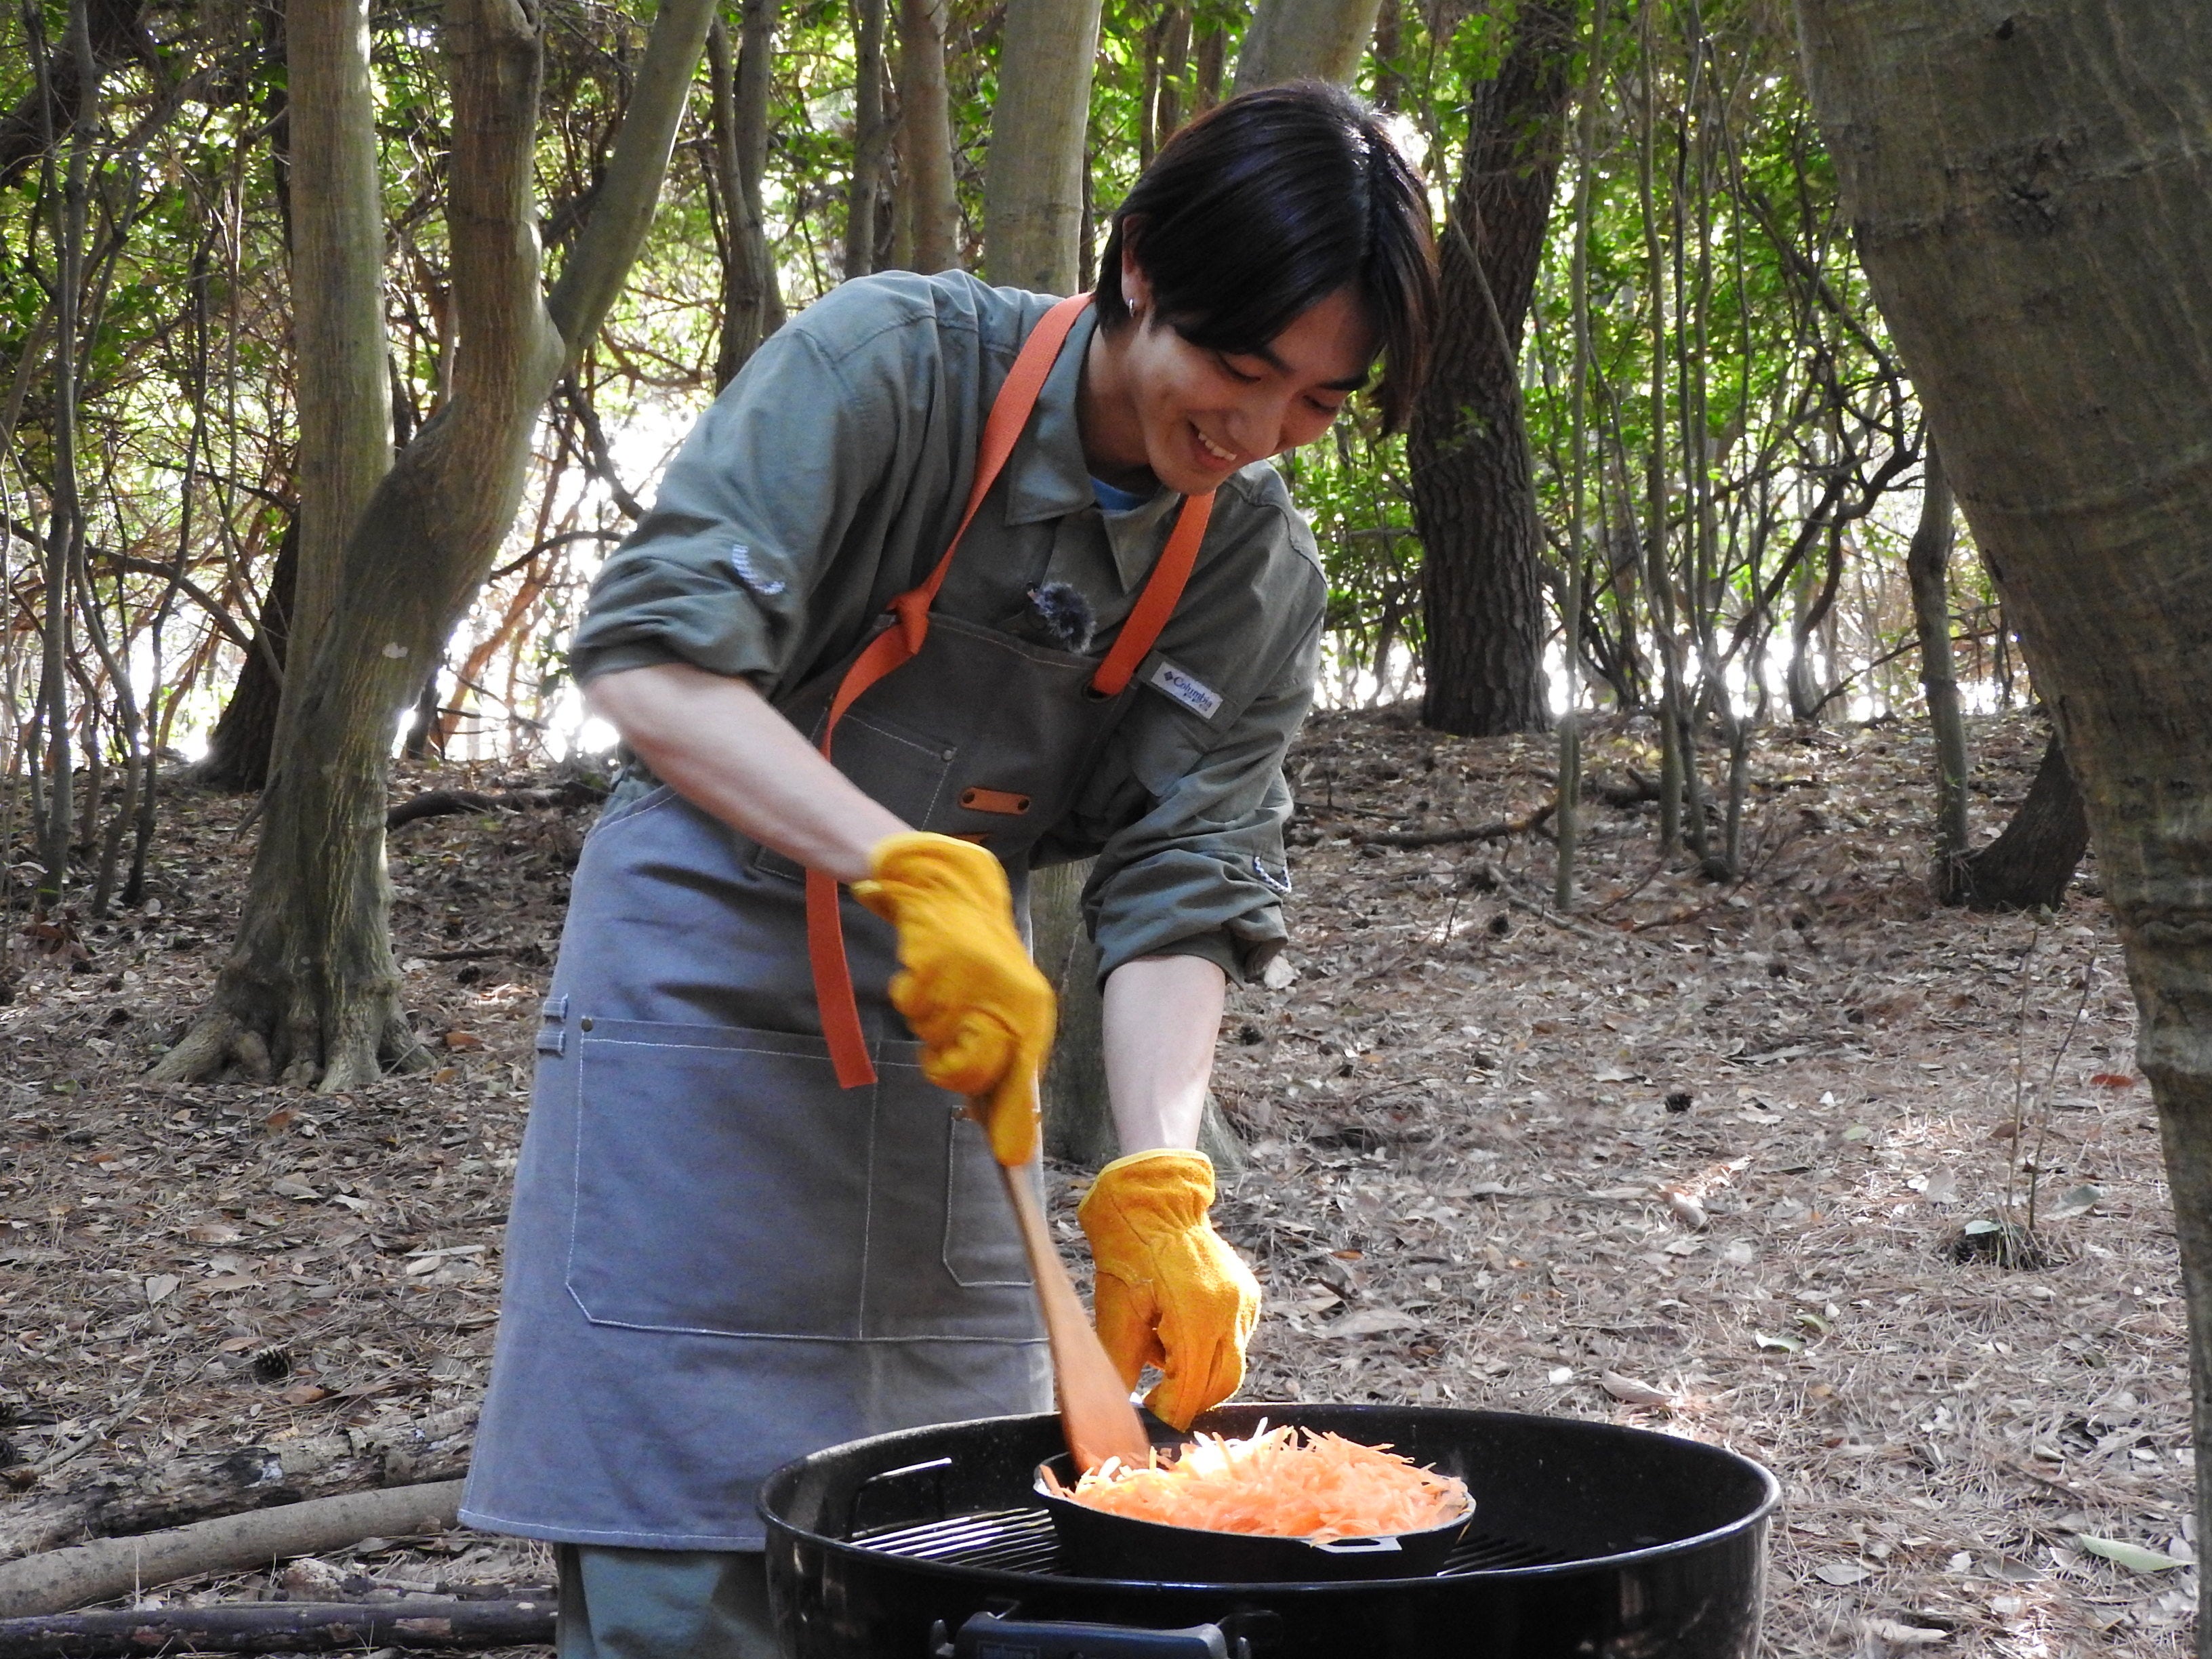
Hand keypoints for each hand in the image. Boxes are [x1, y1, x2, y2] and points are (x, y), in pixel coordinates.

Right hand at [852, 832, 1055, 1164]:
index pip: (1023, 1079)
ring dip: (925, 1021)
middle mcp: (1010, 999)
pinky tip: (922, 969)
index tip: (1010, 1159)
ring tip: (938, 987)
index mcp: (1031, 1015)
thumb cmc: (973, 962)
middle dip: (946, 1066)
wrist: (949, 887)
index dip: (1013, 1119)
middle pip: (969, 1072)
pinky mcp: (938, 960)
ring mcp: (974, 981)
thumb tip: (1012, 1144)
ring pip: (932, 1038)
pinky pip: (910, 1003)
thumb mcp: (997, 1014)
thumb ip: (1001, 1068)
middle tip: (942, 1043)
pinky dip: (908, 992)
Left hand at [1077, 1149, 1260, 1428]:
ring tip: (1161, 1344)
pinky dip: (1210, 1345)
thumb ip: (1122, 1363)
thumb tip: (1118, 1403)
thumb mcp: (1117, 1311)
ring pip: (1232, 1362)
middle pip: (1222, 1383)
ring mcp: (1244, 1302)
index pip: (1193, 1388)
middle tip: (1160, 1395)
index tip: (1152, 1409)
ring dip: (1201, 1370)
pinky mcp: (1248, 1294)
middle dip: (1192, 1397)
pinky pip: (1235, 1337)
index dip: (1172, 1408)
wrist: (1155, 1201)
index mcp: (1197, 1318)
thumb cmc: (1129, 1254)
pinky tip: (1177, 1324)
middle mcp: (1230, 1313)